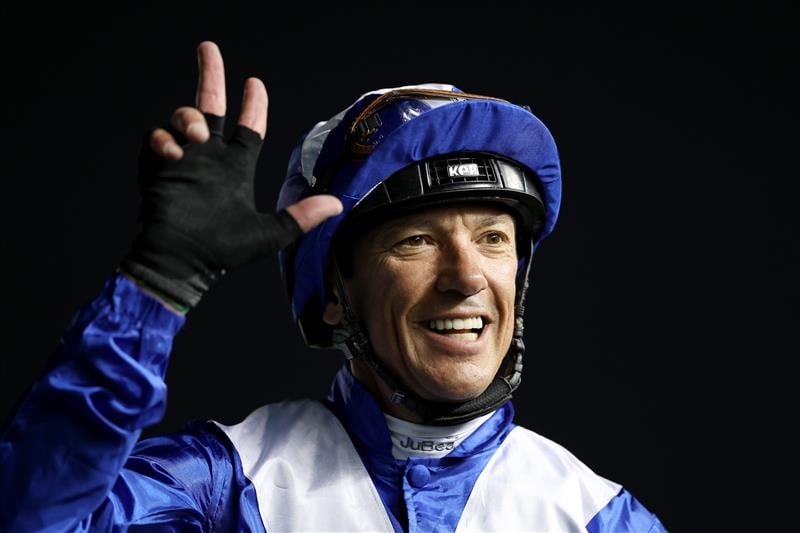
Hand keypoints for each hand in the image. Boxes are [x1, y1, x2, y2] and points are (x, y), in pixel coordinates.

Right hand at [121, 41, 341, 311]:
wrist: (182, 263)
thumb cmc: (223, 251)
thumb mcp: (270, 232)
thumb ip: (302, 217)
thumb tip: (338, 204)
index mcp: (235, 168)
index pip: (247, 128)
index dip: (252, 105)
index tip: (255, 83)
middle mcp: (209, 158)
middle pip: (210, 106)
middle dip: (210, 76)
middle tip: (209, 48)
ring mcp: (182, 160)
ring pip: (183, 118)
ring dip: (188, 116)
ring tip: (196, 133)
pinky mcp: (158, 168)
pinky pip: (156, 138)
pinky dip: (163, 138)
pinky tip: (174, 150)